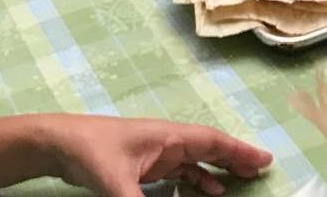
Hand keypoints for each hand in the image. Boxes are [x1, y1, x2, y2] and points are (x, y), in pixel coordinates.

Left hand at [42, 115, 271, 196]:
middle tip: (261, 170)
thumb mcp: (118, 184)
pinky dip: (197, 182)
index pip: (211, 142)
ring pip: (197, 161)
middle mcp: (168, 142)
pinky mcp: (145, 166)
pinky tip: (206, 193)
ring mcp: (157, 154)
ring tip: (240, 184)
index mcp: (168, 137)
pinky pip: (181, 174)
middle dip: (235, 158)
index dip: (239, 151)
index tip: (265, 159)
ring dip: (218, 171)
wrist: (62, 145)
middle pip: (210, 149)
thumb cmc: (92, 152)